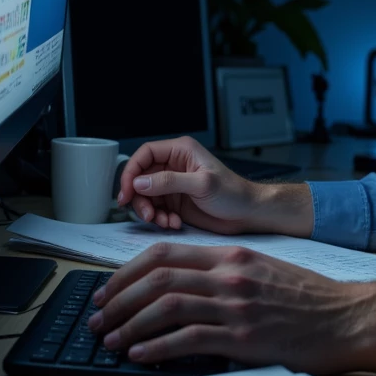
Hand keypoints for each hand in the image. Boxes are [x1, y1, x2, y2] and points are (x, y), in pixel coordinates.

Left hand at [86, 237, 375, 372]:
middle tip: (98, 317)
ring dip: (129, 324)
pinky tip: (139, 354)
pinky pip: (188, 338)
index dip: (127, 272)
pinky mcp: (244, 337)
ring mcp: (236, 305)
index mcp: (232, 255)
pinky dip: (157, 346)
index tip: (108, 290)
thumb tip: (182, 290)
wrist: (348, 317)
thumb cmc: (309, 299)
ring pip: (166, 306)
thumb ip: (224, 274)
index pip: (164, 253)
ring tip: (111, 339)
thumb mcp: (263, 271)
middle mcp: (229, 275)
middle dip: (118, 299)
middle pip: (157, 278)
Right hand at [116, 135, 306, 235]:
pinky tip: (174, 223)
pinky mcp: (175, 202)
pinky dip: (160, 219)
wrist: (248, 213)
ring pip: (146, 196)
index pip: (145, 154)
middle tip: (148, 215)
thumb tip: (140, 182)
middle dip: (141, 199)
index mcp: (180, 151)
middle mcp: (174, 166)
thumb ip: (170, 181)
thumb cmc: (233, 193)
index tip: (126, 193)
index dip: (131, 172)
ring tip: (165, 222)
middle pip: (140, 178)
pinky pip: (156, 209)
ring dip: (151, 212)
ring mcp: (173, 185)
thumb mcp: (202, 184)